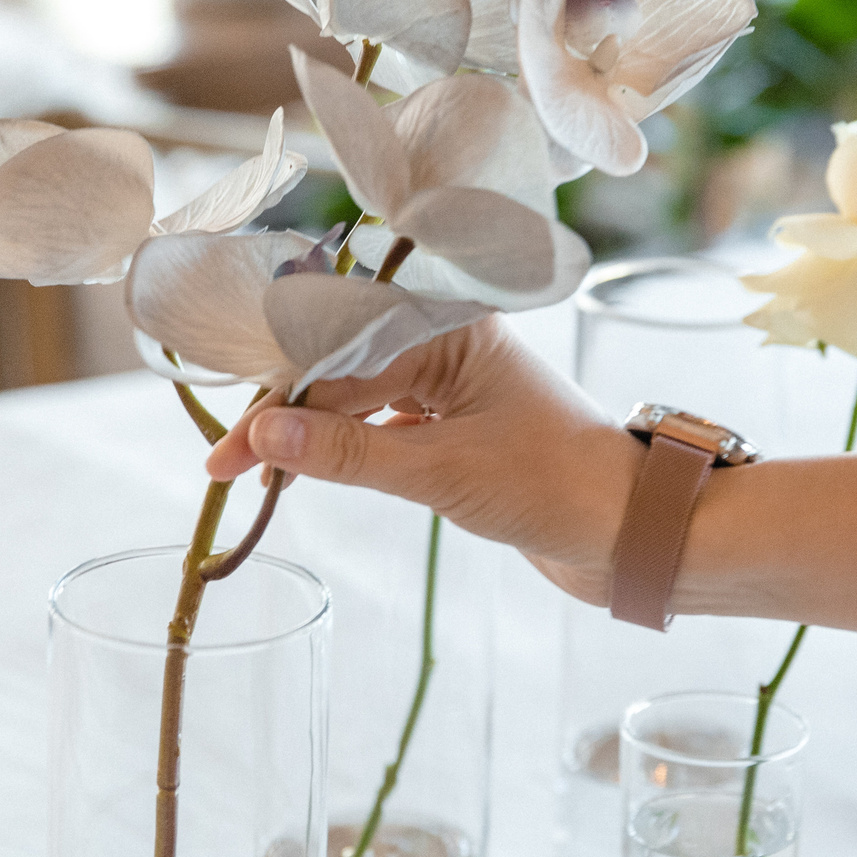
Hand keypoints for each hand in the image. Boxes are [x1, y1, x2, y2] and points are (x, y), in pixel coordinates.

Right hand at [203, 319, 642, 606]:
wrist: (632, 532)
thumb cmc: (556, 487)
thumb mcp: (441, 472)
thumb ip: (348, 453)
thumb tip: (264, 435)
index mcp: (451, 324)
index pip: (339, 347)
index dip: (280, 394)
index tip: (233, 443)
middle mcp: (447, 340)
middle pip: (339, 369)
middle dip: (284, 417)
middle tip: (224, 469)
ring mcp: (450, 381)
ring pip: (355, 398)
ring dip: (308, 437)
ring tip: (256, 480)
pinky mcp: (454, 422)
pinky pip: (378, 423)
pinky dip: (341, 449)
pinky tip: (304, 472)